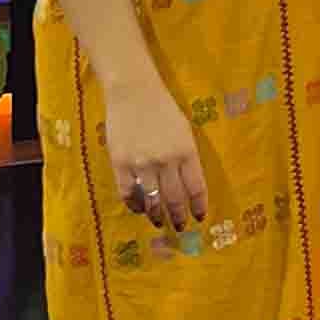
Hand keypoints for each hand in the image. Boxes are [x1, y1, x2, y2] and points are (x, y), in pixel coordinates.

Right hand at [104, 70, 206, 231]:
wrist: (134, 92)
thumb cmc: (163, 109)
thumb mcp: (184, 131)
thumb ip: (187, 157)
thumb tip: (187, 185)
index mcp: (187, 151)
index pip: (196, 187)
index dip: (198, 205)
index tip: (199, 217)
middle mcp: (166, 160)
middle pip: (174, 198)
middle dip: (178, 216)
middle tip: (180, 226)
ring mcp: (142, 163)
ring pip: (152, 200)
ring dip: (157, 215)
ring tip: (159, 222)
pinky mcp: (121, 163)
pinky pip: (128, 192)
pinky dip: (135, 204)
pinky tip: (139, 208)